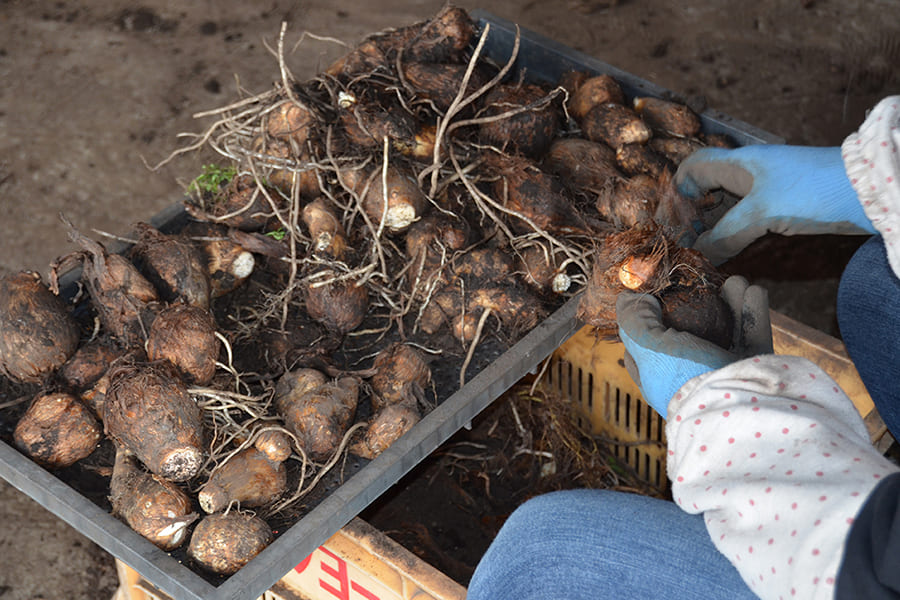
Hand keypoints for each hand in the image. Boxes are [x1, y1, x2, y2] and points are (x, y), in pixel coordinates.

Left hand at [616, 276, 771, 416]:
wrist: (734, 405)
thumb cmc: (683, 375)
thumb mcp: (647, 345)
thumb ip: (635, 320)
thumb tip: (631, 298)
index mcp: (658, 378)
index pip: (643, 350)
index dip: (644, 323)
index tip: (651, 297)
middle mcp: (689, 377)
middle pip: (690, 334)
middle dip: (698, 306)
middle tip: (700, 283)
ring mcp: (721, 376)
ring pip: (725, 334)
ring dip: (730, 304)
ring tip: (734, 280)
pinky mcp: (751, 373)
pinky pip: (752, 339)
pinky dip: (752, 314)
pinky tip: (753, 290)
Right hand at [676, 145, 874, 264]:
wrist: (868, 191)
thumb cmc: (813, 191)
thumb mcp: (762, 213)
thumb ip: (725, 234)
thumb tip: (697, 253)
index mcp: (738, 163)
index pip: (691, 169)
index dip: (676, 194)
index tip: (672, 223)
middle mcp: (748, 172)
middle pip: (704, 187)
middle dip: (689, 212)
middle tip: (683, 238)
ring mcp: (766, 188)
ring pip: (724, 203)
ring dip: (709, 224)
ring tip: (700, 247)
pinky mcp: (781, 204)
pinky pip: (743, 215)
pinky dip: (730, 231)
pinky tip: (728, 248)